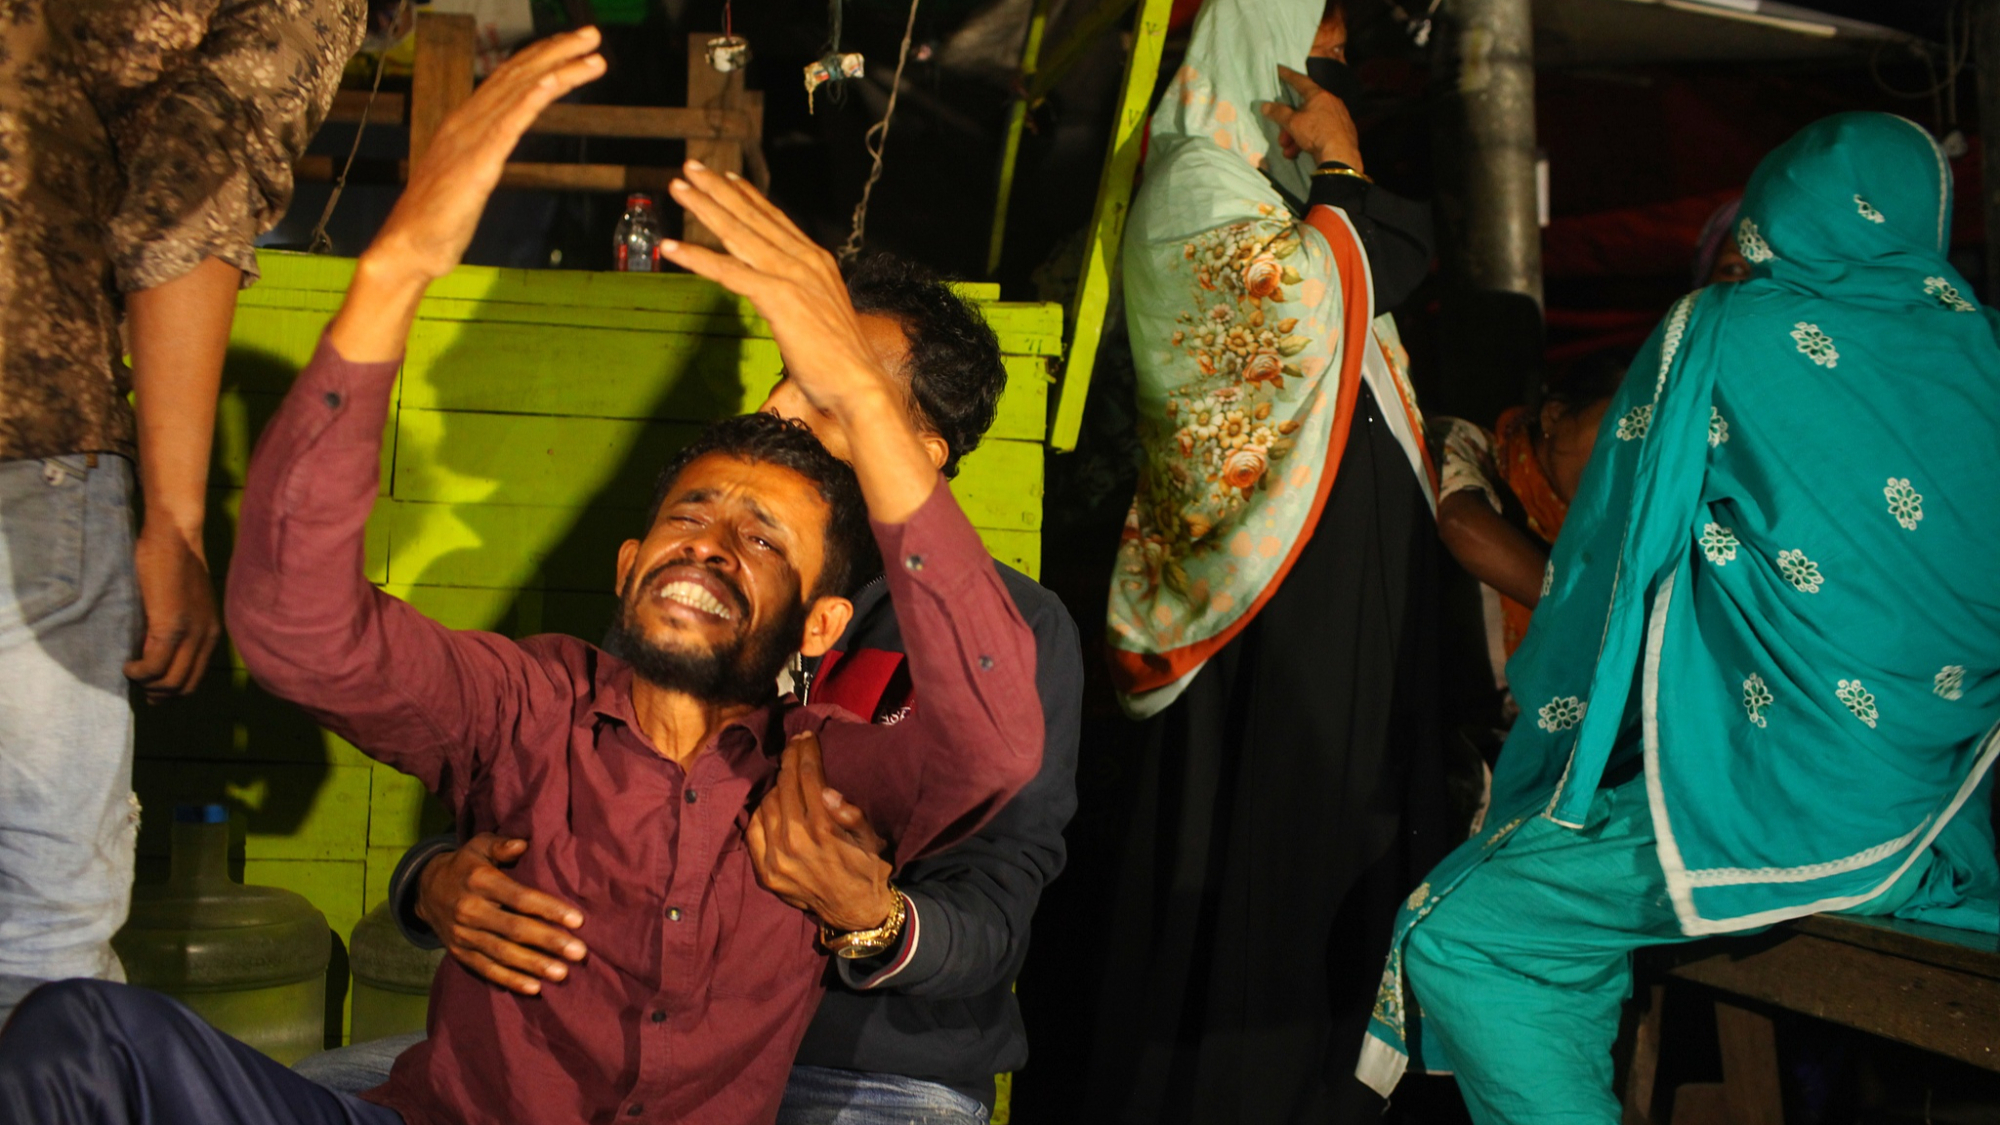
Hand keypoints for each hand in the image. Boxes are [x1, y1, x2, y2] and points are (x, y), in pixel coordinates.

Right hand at [124, 528, 220, 700]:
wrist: (174, 538)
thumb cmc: (172, 564)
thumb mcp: (182, 603)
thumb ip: (178, 628)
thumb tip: (155, 653)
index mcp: (212, 632)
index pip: (196, 677)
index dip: (173, 690)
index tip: (152, 689)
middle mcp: (207, 637)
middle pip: (185, 686)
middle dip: (160, 694)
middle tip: (138, 686)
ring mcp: (191, 633)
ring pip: (170, 682)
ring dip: (147, 685)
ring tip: (131, 672)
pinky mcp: (171, 626)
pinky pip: (155, 666)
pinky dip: (139, 672)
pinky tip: (128, 665)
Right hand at [368, 29, 605, 282]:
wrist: (408, 247)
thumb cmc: (437, 221)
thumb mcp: (466, 179)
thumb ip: (482, 157)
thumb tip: (495, 149)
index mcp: (465, 123)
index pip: (506, 79)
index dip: (539, 57)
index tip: (570, 44)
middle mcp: (467, 121)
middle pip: (516, 74)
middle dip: (556, 50)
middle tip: (591, 34)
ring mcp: (471, 139)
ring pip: (519, 91)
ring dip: (558, 68)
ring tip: (593, 54)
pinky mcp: (477, 163)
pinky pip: (509, 122)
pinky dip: (533, 97)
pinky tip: (554, 80)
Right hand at [415, 833, 587, 995]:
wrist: (426, 890)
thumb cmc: (466, 865)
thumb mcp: (479, 846)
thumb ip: (501, 845)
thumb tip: (523, 843)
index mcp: (480, 881)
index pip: (520, 898)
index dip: (549, 909)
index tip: (577, 920)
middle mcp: (471, 910)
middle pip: (514, 929)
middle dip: (548, 942)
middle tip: (578, 952)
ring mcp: (464, 935)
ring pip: (502, 953)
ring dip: (533, 965)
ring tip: (562, 973)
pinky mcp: (460, 953)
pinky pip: (486, 969)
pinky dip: (510, 980)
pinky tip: (534, 988)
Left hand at [657, 164, 941, 523]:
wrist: (859, 381)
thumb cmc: (841, 361)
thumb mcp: (821, 316)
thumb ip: (801, 300)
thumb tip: (787, 305)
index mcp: (816, 262)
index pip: (775, 219)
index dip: (747, 196)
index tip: (725, 177)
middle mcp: (805, 259)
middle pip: (752, 216)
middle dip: (718, 190)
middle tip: (690, 168)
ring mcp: (792, 275)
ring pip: (738, 233)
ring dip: (705, 208)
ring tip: (678, 188)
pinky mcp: (778, 297)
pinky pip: (728, 271)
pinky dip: (697, 257)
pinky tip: (671, 247)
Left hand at [745, 731, 895, 932]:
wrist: (853, 912)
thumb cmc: (866, 868)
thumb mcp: (870, 838)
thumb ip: (850, 813)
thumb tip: (827, 790)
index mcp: (823, 828)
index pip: (807, 777)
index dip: (806, 752)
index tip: (806, 738)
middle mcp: (795, 840)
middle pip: (785, 785)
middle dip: (790, 759)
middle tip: (795, 744)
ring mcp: (776, 857)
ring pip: (768, 803)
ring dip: (777, 784)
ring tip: (786, 773)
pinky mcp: (765, 871)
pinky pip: (754, 829)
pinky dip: (761, 811)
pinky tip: (772, 803)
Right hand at [1260, 65, 1362, 170]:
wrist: (1340, 155)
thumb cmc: (1316, 133)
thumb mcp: (1293, 123)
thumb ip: (1278, 113)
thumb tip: (1265, 105)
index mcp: (1319, 95)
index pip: (1301, 81)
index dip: (1288, 75)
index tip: (1279, 69)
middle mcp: (1331, 103)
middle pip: (1304, 110)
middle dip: (1289, 125)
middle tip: (1282, 138)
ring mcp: (1338, 117)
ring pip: (1311, 124)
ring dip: (1296, 137)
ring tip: (1288, 150)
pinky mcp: (1342, 132)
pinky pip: (1320, 133)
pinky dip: (1308, 141)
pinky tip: (1299, 153)